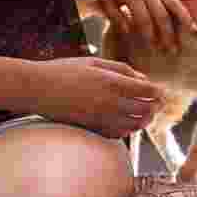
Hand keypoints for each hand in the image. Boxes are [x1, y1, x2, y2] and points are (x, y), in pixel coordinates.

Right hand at [32, 57, 165, 138]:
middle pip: (147, 110)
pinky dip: (128, 129)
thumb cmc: (65, 71)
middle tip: (157, 104)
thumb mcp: (96, 63)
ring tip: (145, 114)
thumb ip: (123, 70)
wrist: (37, 88)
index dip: (159, 92)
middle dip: (155, 107)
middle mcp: (112, 103)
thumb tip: (144, 80)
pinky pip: (120, 134)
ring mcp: (103, 118)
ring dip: (144, 120)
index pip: (150, 91)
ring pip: (136, 125)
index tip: (160, 91)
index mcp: (114, 83)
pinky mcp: (93, 129)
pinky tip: (126, 122)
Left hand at [90, 0, 196, 53]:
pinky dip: (187, 9)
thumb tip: (128, 31)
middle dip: (167, 34)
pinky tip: (195, 18)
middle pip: (161, 15)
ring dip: (184, 21)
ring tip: (194, 35)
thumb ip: (114, 16)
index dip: (148, 35)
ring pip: (174, 6)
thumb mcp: (104, 0)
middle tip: (172, 51)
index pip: (143, 19)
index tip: (152, 49)